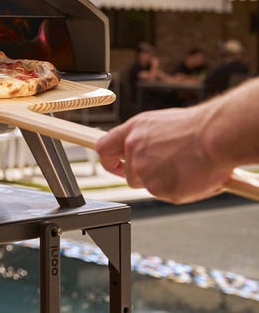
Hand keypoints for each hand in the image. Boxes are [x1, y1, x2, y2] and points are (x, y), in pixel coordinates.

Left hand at [96, 106, 232, 203]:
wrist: (216, 137)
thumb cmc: (198, 127)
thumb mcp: (162, 124)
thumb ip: (147, 140)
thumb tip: (147, 152)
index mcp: (132, 131)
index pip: (104, 149)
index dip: (110, 162)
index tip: (117, 167)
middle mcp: (133, 151)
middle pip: (129, 175)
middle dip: (145, 177)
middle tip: (168, 170)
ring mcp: (144, 171)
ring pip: (149, 186)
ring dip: (165, 182)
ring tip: (186, 167)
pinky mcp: (158, 188)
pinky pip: (167, 195)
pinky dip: (180, 190)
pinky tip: (193, 175)